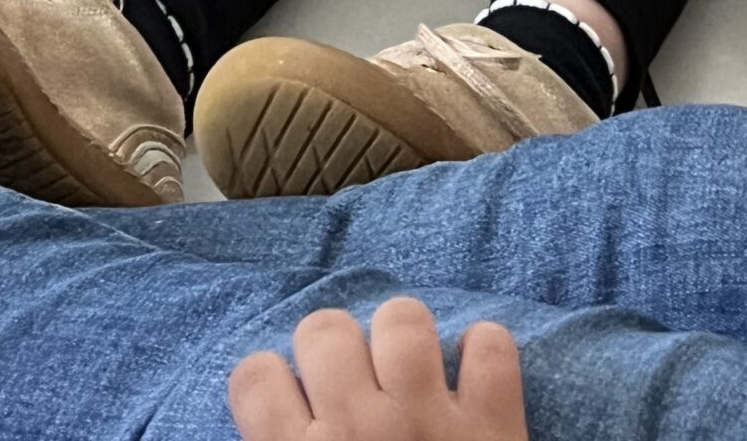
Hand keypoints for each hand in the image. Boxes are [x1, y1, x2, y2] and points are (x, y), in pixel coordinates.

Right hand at [229, 301, 527, 440]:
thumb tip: (270, 421)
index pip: (253, 374)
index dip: (274, 384)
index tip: (295, 403)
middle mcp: (354, 429)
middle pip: (325, 327)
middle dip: (340, 351)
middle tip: (356, 386)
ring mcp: (425, 422)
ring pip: (401, 317)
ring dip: (407, 341)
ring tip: (414, 372)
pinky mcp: (492, 427)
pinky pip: (489, 345)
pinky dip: (488, 356)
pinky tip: (477, 380)